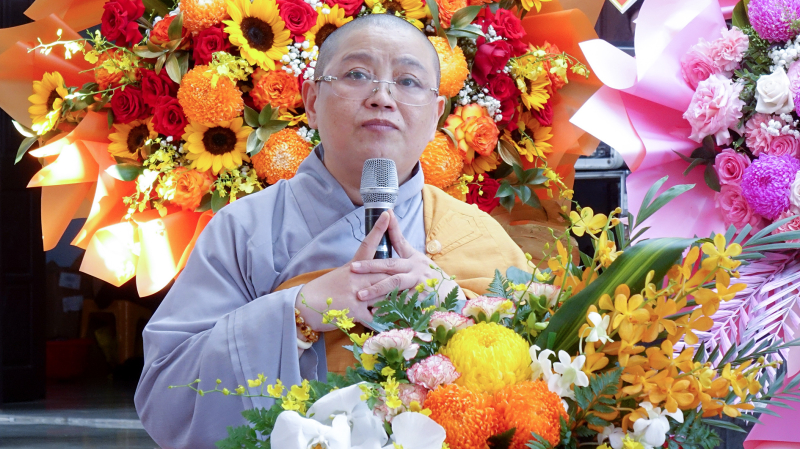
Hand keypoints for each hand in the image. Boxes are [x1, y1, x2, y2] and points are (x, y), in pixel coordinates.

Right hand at [295, 211, 393, 331]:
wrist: (305, 306)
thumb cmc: (322, 291)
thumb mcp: (341, 276)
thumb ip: (358, 274)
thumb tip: (372, 275)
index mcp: (353, 267)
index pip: (368, 244)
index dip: (378, 229)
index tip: (386, 214)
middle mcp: (357, 277)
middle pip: (386, 273)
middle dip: (398, 280)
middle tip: (409, 283)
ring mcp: (357, 293)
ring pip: (385, 294)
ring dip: (391, 302)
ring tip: (399, 306)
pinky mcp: (357, 310)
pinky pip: (376, 316)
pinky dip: (379, 320)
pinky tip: (381, 323)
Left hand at [349, 209, 463, 302]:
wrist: (448, 293)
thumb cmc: (427, 274)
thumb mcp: (415, 257)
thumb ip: (399, 241)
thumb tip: (389, 214)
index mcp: (412, 258)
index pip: (399, 241)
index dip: (390, 230)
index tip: (382, 218)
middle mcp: (415, 268)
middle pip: (391, 265)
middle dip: (370, 266)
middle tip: (353, 269)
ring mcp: (419, 283)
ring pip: (395, 285)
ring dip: (377, 290)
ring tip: (360, 295)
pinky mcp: (421, 299)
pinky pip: (401, 303)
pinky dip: (388, 308)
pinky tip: (374, 312)